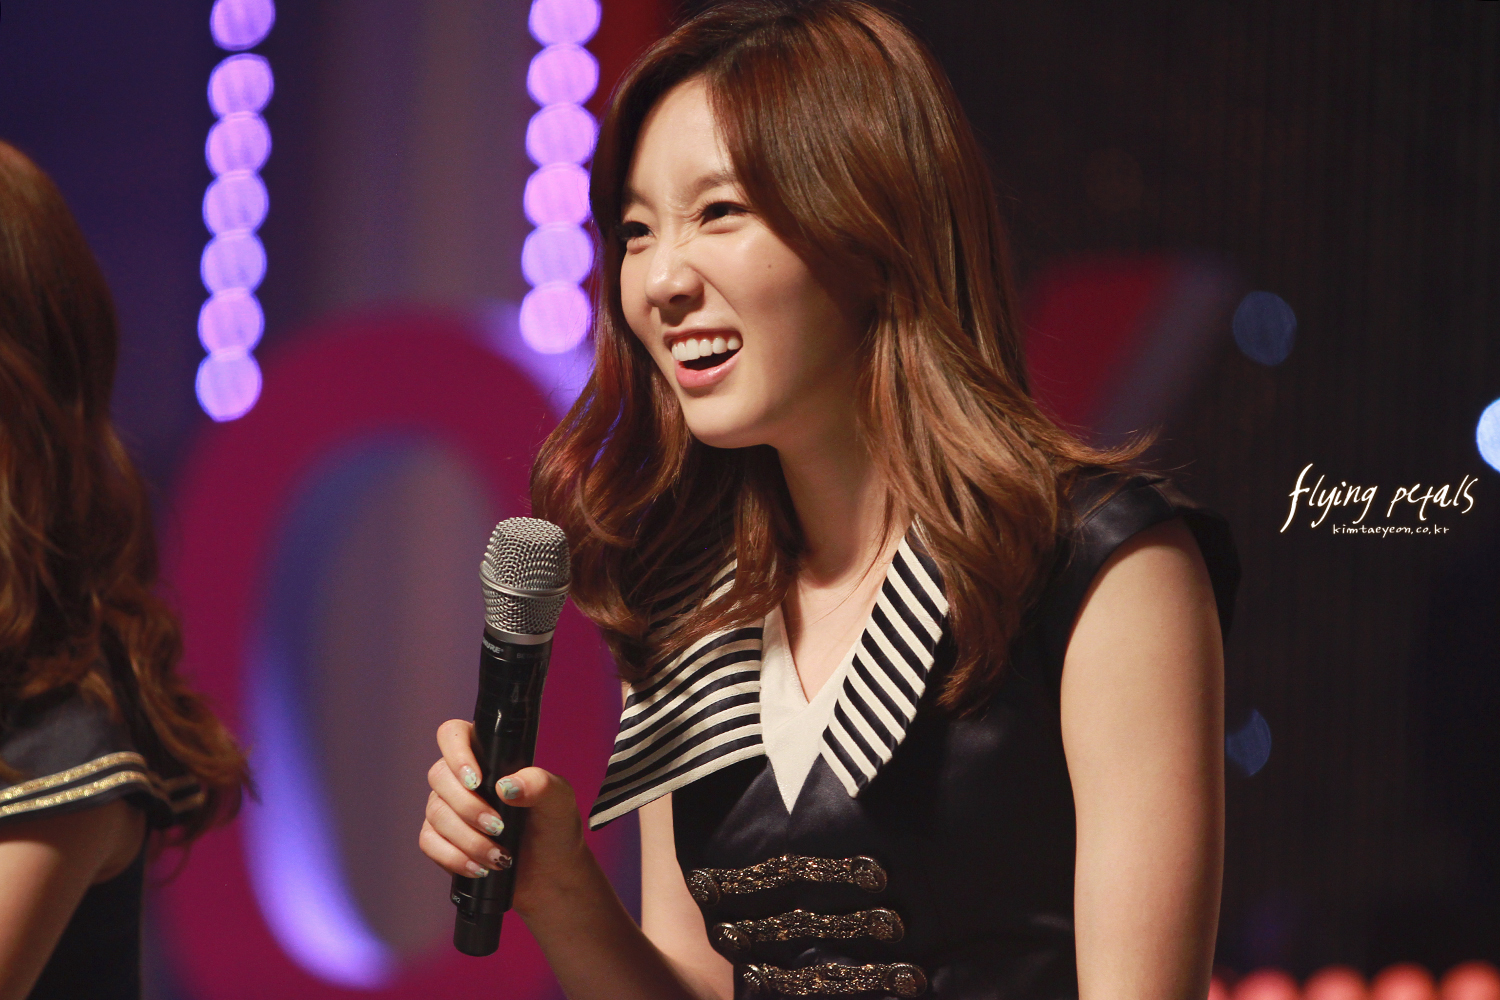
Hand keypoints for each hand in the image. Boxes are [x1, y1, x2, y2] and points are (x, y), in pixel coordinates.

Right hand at [419, 719, 588, 919]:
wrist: (551, 872)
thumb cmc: (554, 827)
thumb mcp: (559, 800)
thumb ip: (540, 784)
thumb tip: (506, 785)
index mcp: (489, 756)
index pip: (454, 735)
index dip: (456, 753)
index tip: (476, 781)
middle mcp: (462, 779)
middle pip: (439, 776)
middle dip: (468, 807)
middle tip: (498, 827)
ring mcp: (448, 808)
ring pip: (435, 813)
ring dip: (467, 839)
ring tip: (498, 855)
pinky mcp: (442, 840)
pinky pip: (429, 842)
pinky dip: (453, 857)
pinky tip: (479, 867)